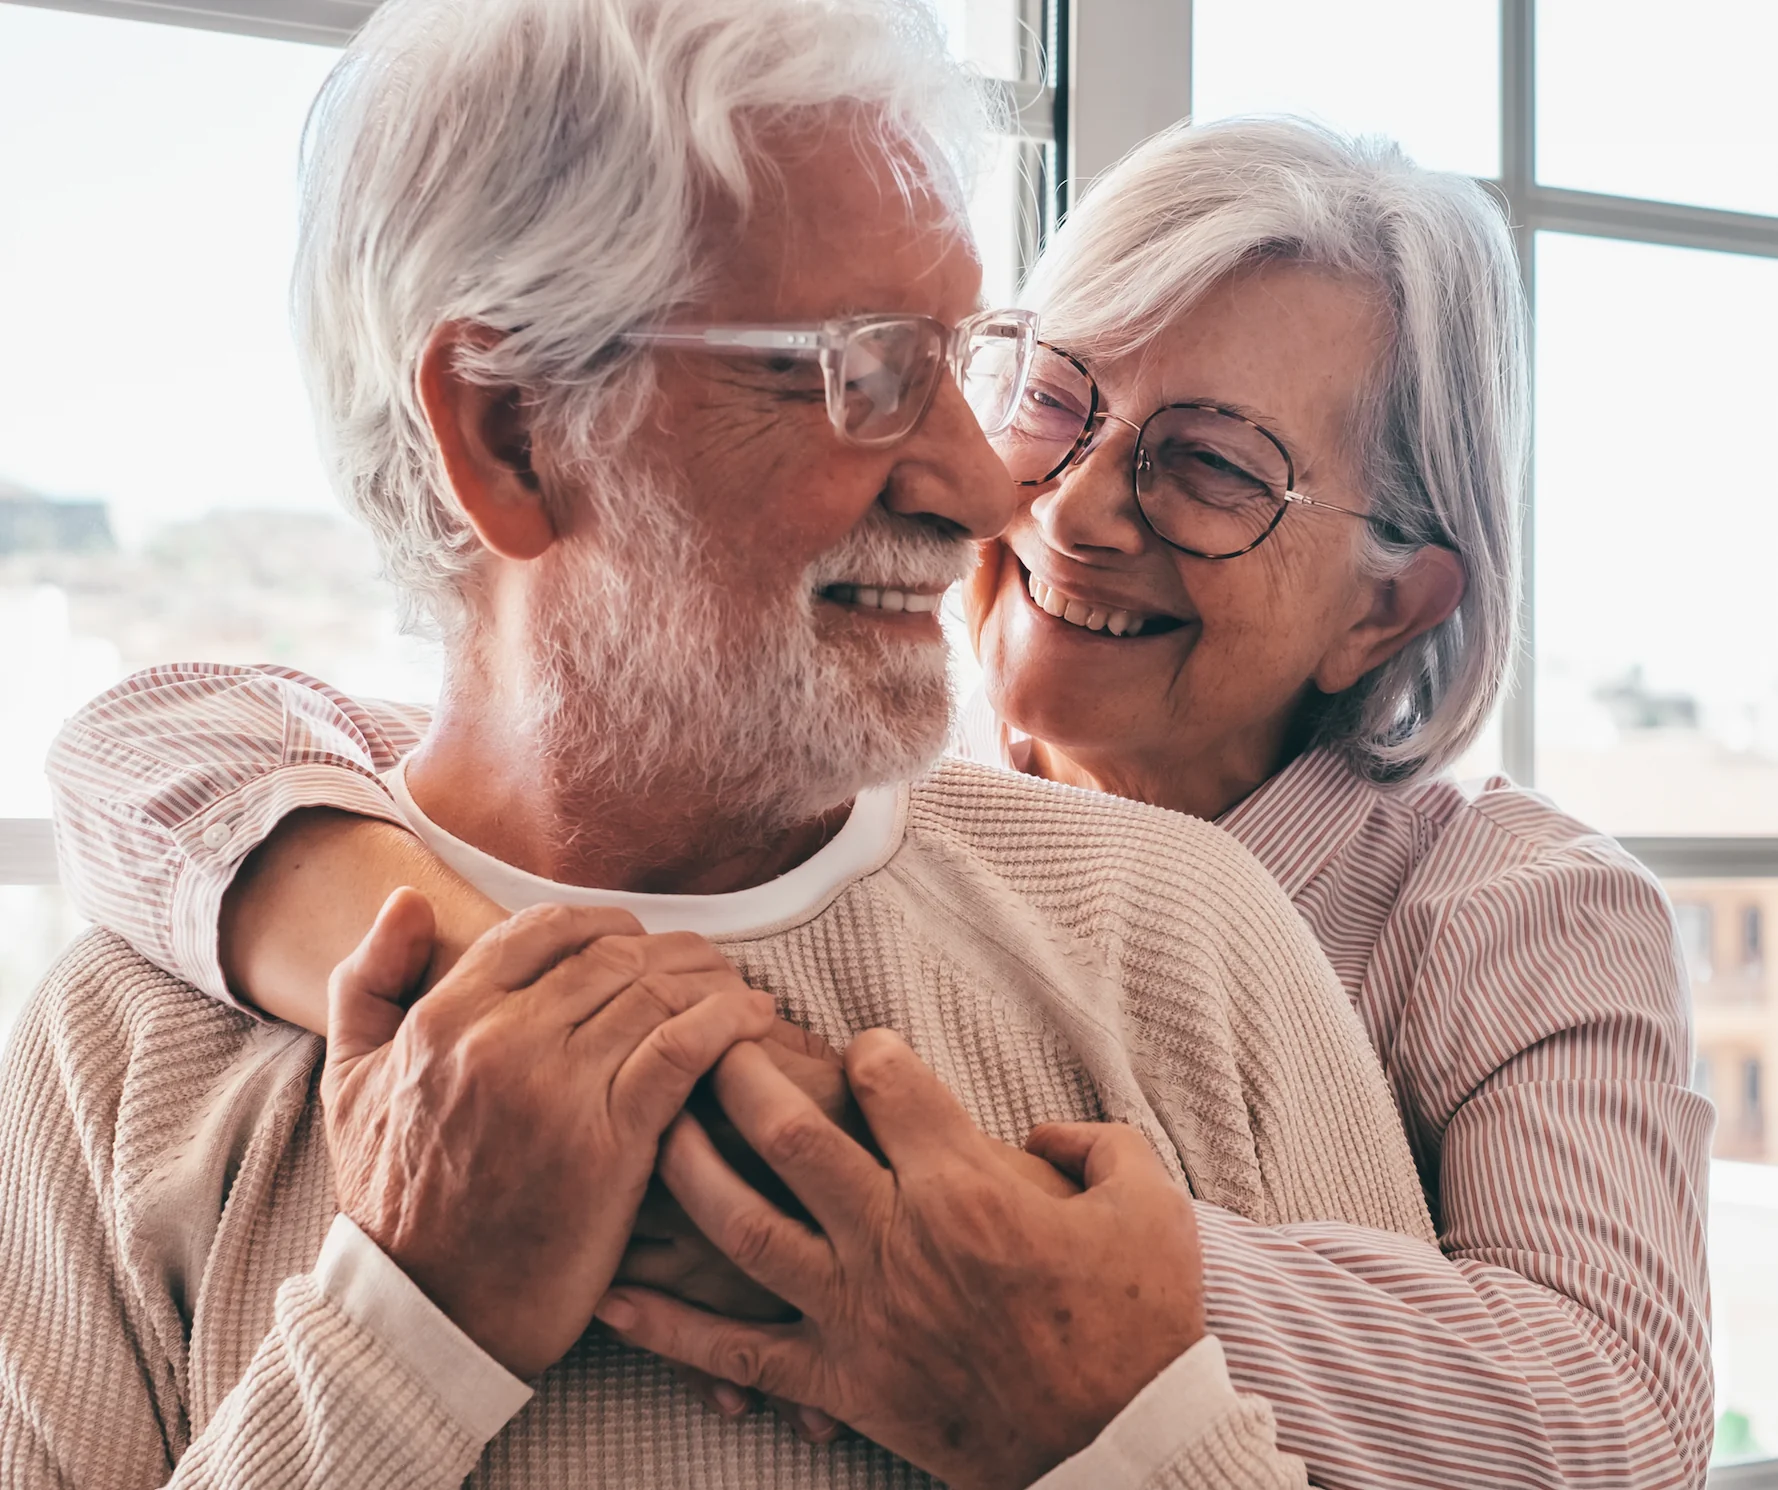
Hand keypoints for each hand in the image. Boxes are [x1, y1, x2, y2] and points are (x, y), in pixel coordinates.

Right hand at [322, 888, 776, 1379]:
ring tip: (739, 990)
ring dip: (710, 980)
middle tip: (705, 965)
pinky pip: (684, 1047)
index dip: (602, 925)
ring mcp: (556, 1088)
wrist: (430, 1318)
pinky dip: (729, 1021)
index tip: (637, 942)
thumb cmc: (396, 1206)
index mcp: (442, 1019)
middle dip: (668, 951)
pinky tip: (755, 1020)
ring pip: (655, 992)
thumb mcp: (350, 1085)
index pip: (544, 930)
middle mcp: (498, 1040)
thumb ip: (368, 983)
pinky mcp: (610, 1139)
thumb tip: (409, 901)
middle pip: (611, 955)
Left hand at [594, 1032, 1200, 1489]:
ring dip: (689, 1168)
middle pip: (791, 1133)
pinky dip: (668, 1327)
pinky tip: (610, 1299)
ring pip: (743, 1225)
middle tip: (712, 1035)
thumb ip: (1092, 1140)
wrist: (1121, 1447)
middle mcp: (894, 1236)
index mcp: (964, 1183)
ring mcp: (857, 1310)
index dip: (866, 1047)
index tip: (859, 1047)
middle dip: (742, 1071)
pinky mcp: (839, 1379)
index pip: (885, 1079)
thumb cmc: (1138, 1321)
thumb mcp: (1148, 1203)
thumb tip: (1040, 1130)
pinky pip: (734, 1351)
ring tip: (652, 1123)